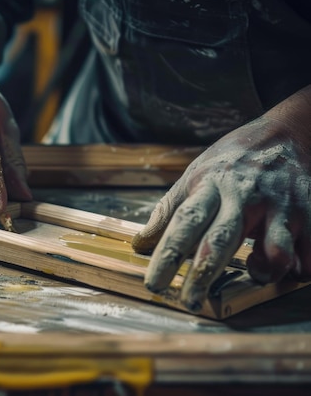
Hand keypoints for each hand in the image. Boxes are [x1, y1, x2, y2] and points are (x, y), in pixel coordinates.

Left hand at [132, 85, 310, 312]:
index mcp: (210, 186)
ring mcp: (278, 203)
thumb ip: (169, 210)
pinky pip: (307, 250)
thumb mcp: (194, 176)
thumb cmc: (231, 161)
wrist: (283, 132)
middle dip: (203, 275)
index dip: (167, 255)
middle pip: (221, 239)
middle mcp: (243, 195)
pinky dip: (299, 266)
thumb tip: (140, 243)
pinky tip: (289, 268)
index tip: (154, 284)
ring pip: (274, 248)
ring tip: (257, 273)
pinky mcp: (308, 211)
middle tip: (189, 302)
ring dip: (265, 270)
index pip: (183, 223)